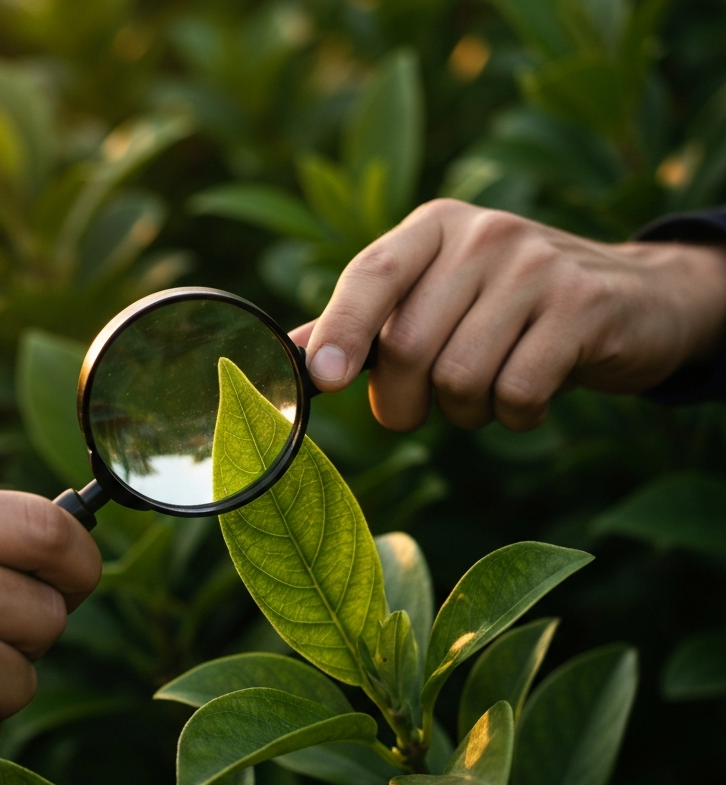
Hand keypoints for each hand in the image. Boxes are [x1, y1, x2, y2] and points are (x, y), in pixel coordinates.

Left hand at [292, 199, 725, 430]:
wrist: (629, 297)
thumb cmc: (503, 309)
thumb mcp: (433, 299)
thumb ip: (365, 325)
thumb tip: (293, 354)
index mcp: (431, 229)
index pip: (371, 275)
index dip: (342, 328)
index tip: (326, 379)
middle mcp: (482, 235)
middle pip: (409, 346)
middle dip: (402, 403)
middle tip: (421, 407)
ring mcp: (536, 266)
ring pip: (461, 378)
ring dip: (464, 412)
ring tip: (486, 389)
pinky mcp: (582, 306)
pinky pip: (517, 393)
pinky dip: (514, 416)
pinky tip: (528, 395)